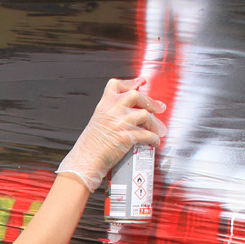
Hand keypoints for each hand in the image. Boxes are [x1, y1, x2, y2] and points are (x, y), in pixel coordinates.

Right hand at [55, 77, 167, 191]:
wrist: (85, 160)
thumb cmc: (90, 146)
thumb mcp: (97, 122)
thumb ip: (110, 114)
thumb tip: (128, 113)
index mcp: (103, 105)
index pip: (117, 85)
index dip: (132, 82)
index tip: (141, 83)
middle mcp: (112, 110)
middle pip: (136, 96)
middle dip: (151, 102)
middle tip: (159, 108)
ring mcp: (120, 122)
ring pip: (145, 114)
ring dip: (155, 123)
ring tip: (159, 130)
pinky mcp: (127, 136)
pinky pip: (147, 135)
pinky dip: (154, 138)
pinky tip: (155, 142)